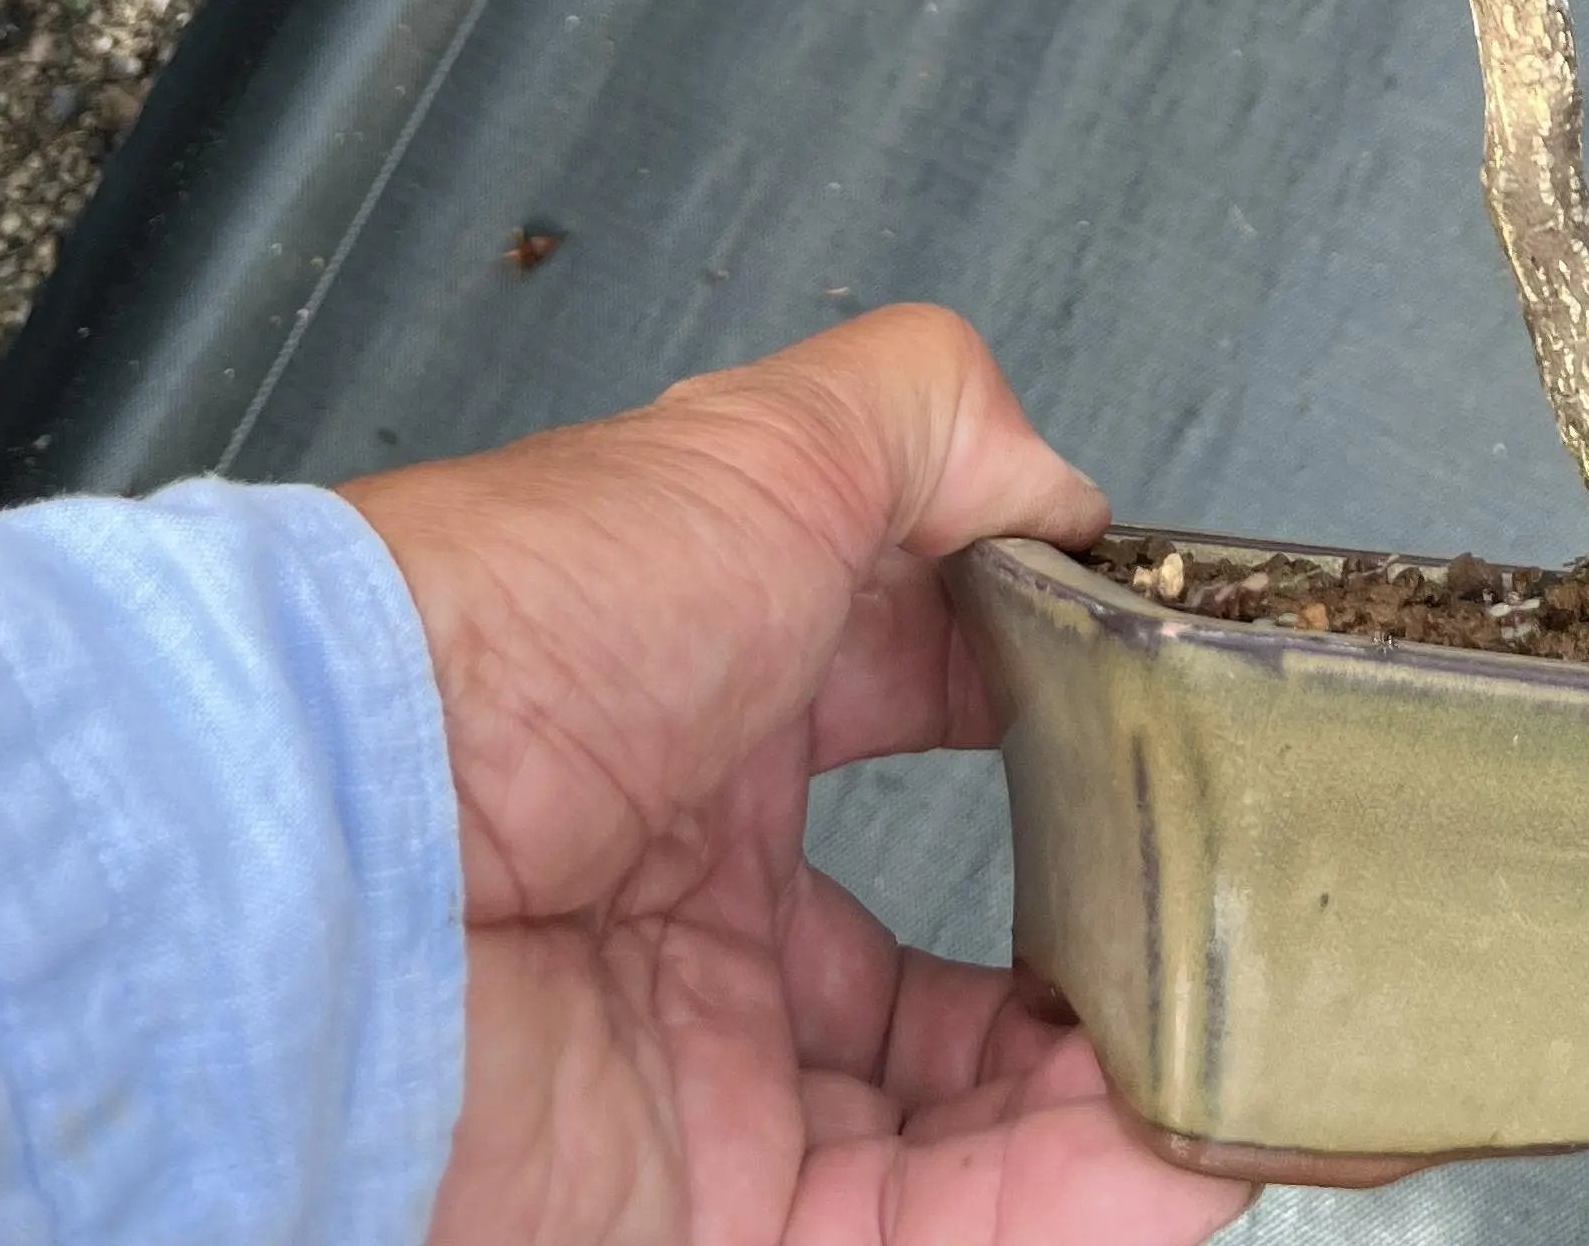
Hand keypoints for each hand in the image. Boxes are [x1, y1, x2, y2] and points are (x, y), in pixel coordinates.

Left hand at [346, 307, 1251, 1245]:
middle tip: (1232, 939)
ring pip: (973, 1121)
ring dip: (1132, 1098)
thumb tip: (1064, 482)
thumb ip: (931, 423)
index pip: (921, 715)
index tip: (1167, 729)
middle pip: (959, 960)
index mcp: (704, 693)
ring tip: (1254, 1063)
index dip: (1056, 727)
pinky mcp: (708, 1221)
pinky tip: (1187, 1160)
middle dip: (1112, 956)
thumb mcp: (757, 450)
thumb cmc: (502, 642)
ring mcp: (705, 1071)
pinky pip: (939, 1235)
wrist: (334, 870)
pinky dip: (1086, 1210)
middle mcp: (700, 896)